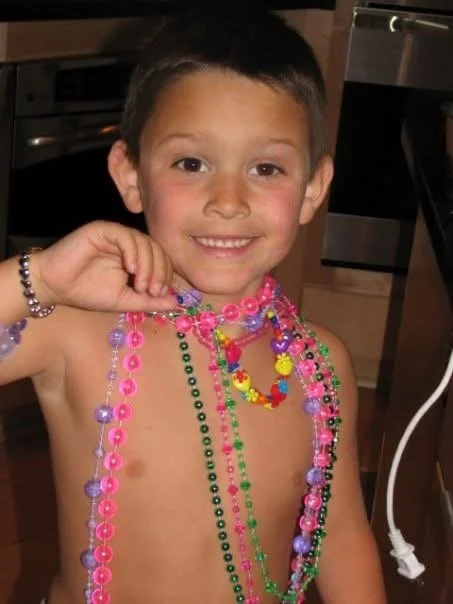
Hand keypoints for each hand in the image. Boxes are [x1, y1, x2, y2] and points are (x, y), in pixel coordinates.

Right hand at [32, 221, 175, 311]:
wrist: (55, 286)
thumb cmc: (87, 292)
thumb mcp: (124, 301)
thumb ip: (149, 301)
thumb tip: (176, 303)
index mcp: (136, 258)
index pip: (161, 260)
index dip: (166, 276)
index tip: (160, 295)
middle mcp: (129, 244)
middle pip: (157, 249)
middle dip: (159, 271)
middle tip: (152, 290)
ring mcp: (117, 235)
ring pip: (144, 242)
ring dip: (148, 264)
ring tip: (140, 284)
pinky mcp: (103, 229)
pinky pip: (126, 236)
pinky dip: (133, 252)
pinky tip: (130, 268)